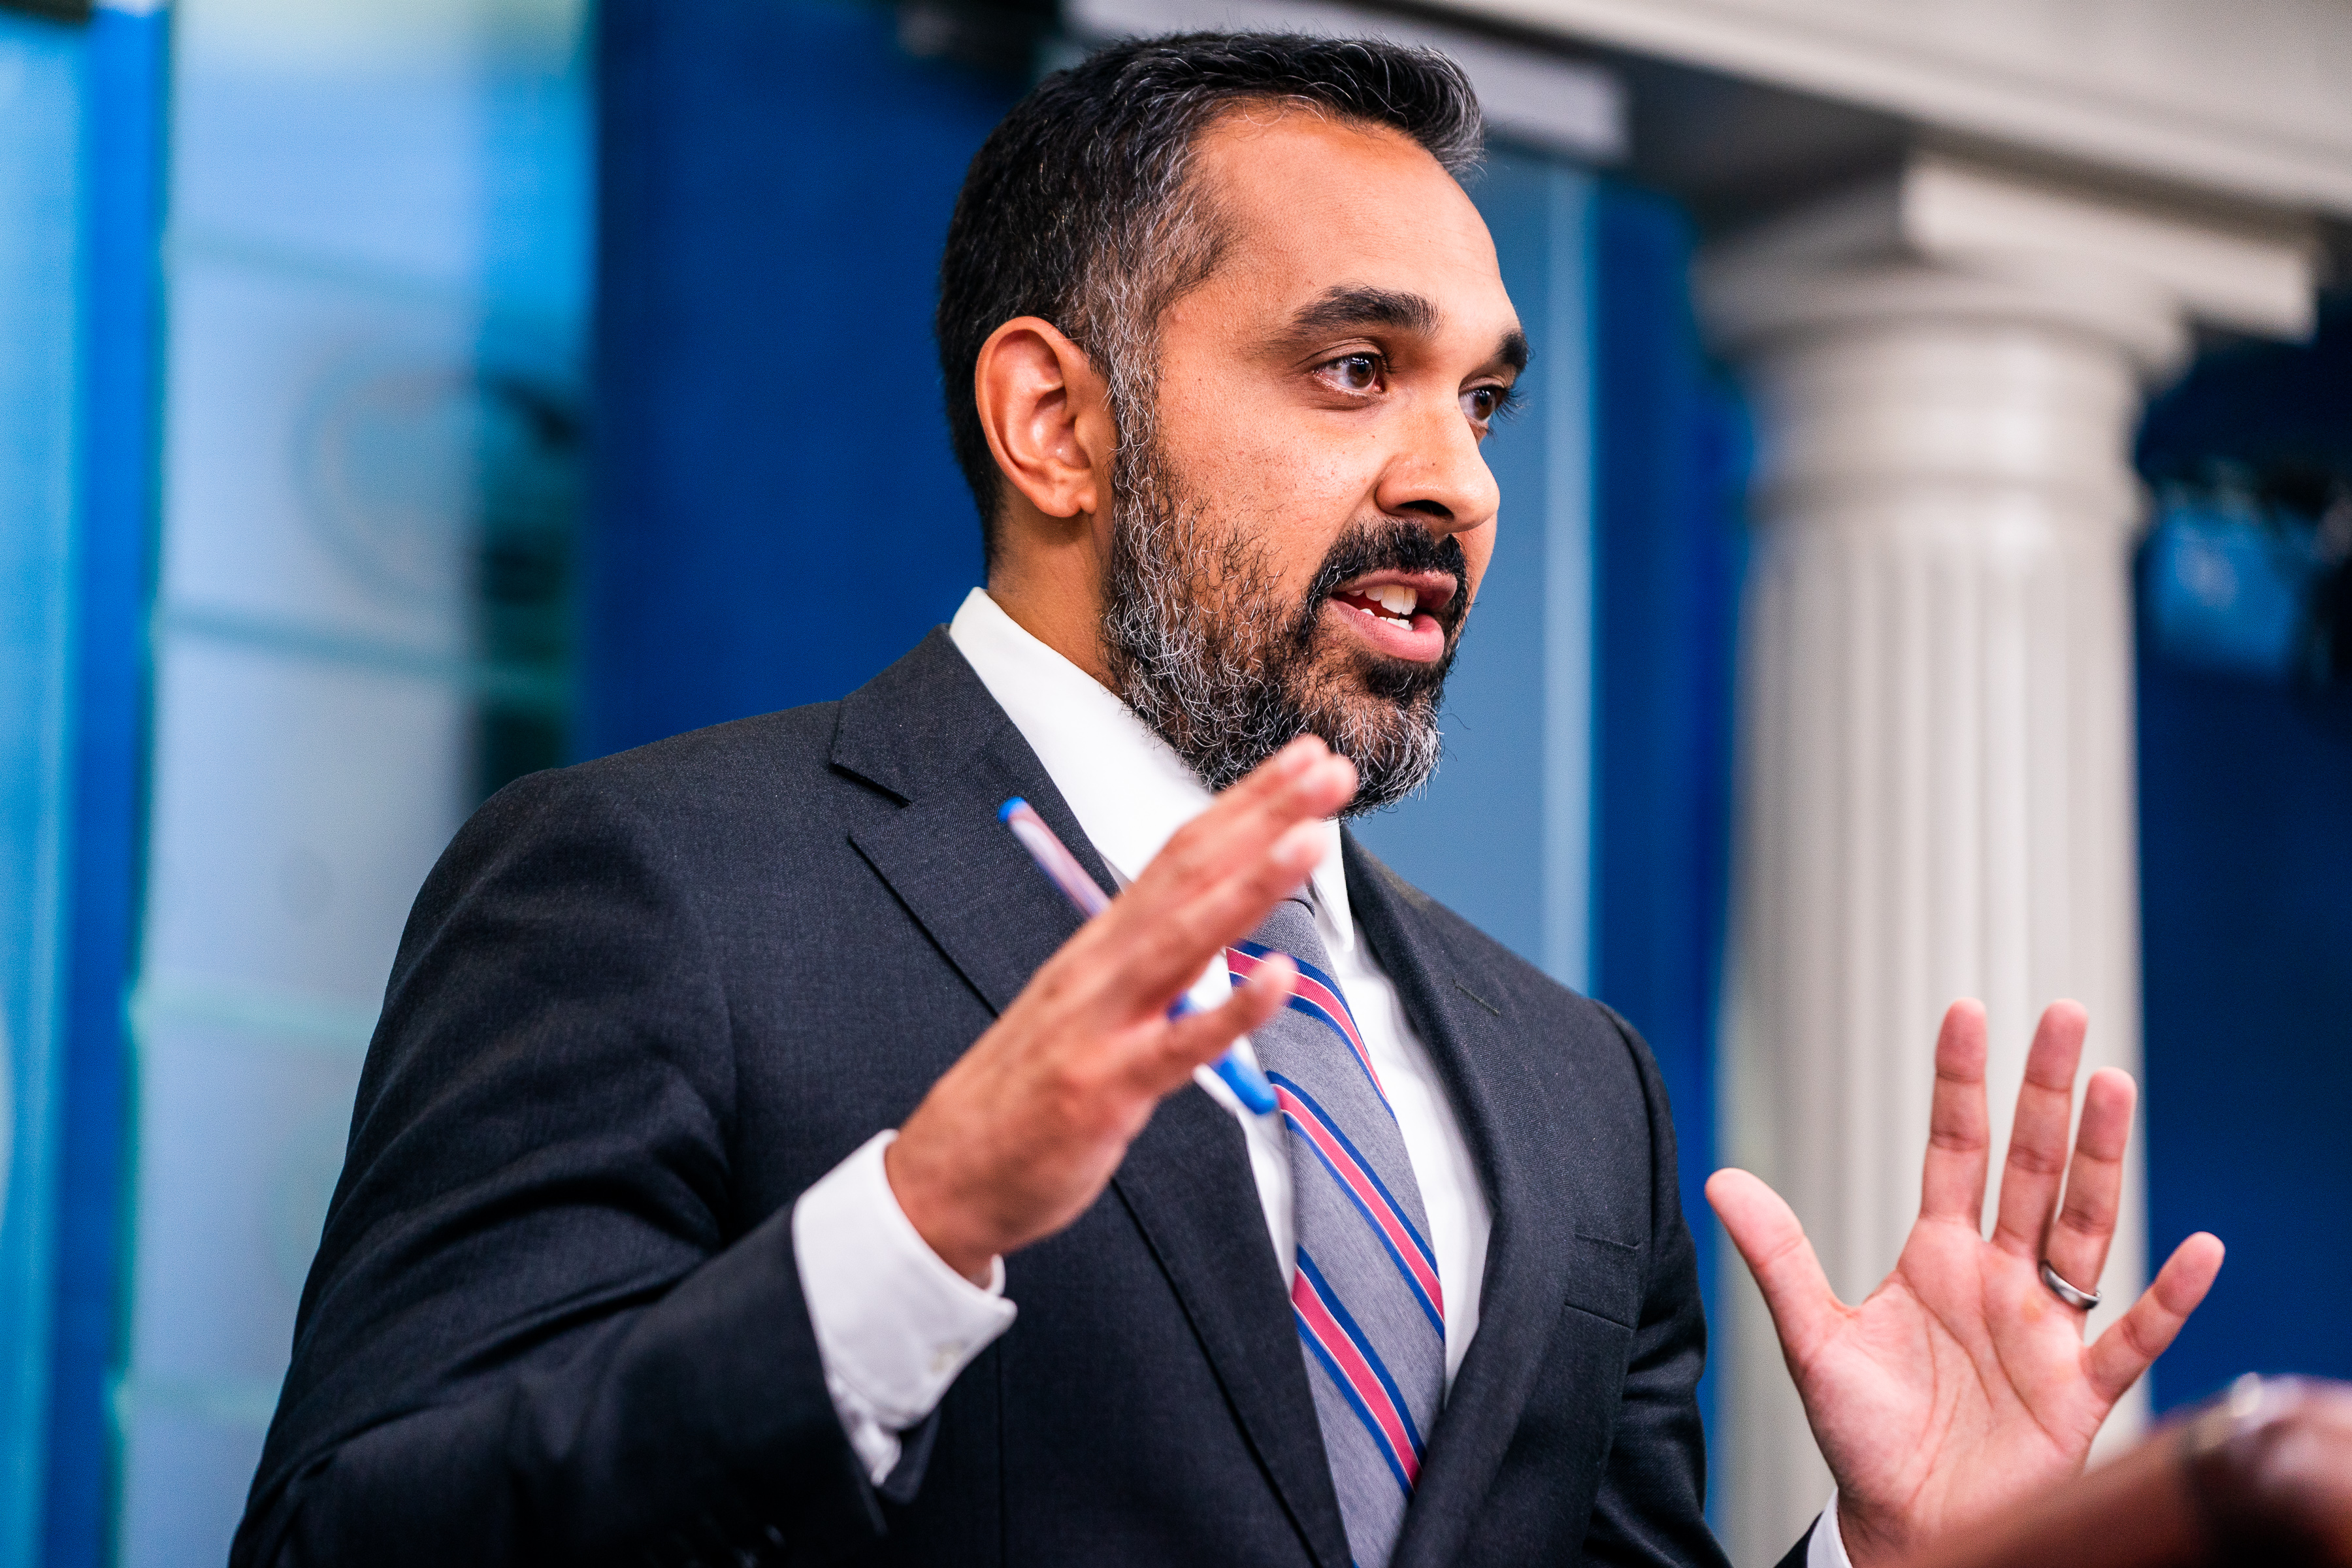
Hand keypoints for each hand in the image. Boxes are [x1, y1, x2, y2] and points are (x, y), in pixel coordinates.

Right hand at [886, 735, 1357, 1283]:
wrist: (946, 1174)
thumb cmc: (1024, 1092)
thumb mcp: (1087, 1008)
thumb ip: (1151, 971)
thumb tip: (1214, 939)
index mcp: (1102, 943)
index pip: (1181, 853)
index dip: (1245, 803)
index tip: (1303, 760)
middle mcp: (1101, 966)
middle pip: (1189, 874)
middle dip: (1262, 816)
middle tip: (1329, 768)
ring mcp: (1101, 1023)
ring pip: (1185, 940)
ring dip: (1252, 885)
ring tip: (1312, 840)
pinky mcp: (1103, 1088)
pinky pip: (1177, 1046)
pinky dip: (1231, 1012)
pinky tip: (1279, 978)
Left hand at [1708, 1000, 2226, 1565]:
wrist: (1900, 1524)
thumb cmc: (1862, 1436)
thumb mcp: (1813, 1339)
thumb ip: (1778, 1256)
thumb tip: (1720, 1178)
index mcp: (1936, 1256)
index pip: (1953, 1148)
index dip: (1959, 1083)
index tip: (1966, 1010)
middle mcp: (1998, 1276)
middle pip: (2030, 1167)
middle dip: (2046, 1093)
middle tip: (2065, 1013)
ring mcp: (2044, 1326)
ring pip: (2084, 1225)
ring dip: (2101, 1159)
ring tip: (2115, 1084)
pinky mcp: (2079, 1389)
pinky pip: (2133, 1335)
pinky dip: (2169, 1296)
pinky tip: (2195, 1247)